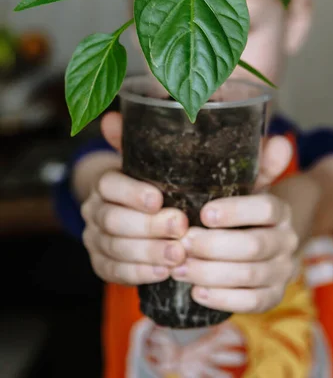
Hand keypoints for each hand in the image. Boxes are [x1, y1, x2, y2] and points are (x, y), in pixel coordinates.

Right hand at [81, 112, 187, 284]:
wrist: (132, 211)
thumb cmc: (148, 182)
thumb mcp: (146, 161)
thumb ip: (134, 141)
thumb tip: (112, 117)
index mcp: (104, 183)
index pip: (108, 185)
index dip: (131, 193)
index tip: (159, 198)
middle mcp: (94, 211)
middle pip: (114, 220)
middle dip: (148, 226)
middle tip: (180, 227)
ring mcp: (95, 240)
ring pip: (115, 248)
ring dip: (148, 253)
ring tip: (178, 254)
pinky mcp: (102, 264)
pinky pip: (115, 272)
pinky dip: (139, 273)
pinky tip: (163, 273)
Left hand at [171, 138, 297, 313]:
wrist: (270, 237)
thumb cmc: (245, 207)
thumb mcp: (250, 183)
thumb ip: (259, 163)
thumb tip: (279, 141)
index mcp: (281, 209)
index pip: (266, 209)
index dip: (236, 211)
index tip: (204, 213)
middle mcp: (286, 240)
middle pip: (254, 246)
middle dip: (214, 246)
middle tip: (181, 243)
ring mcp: (282, 270)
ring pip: (250, 276)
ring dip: (211, 273)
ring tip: (178, 268)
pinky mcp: (273, 296)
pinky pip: (252, 303)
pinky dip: (223, 299)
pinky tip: (196, 292)